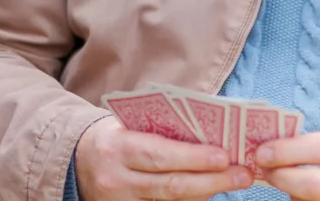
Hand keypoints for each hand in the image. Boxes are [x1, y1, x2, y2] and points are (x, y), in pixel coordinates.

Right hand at [75, 117, 252, 199]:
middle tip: (242, 174)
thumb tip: (208, 134)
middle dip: (210, 181)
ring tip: (235, 182)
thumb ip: (160, 130)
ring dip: (206, 194)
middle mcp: (117, 181)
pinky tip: (210, 194)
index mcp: (117, 148)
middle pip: (170, 187)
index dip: (193, 158)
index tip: (224, 155)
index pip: (160, 155)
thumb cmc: (115, 137)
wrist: (77, 163)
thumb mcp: (128, 125)